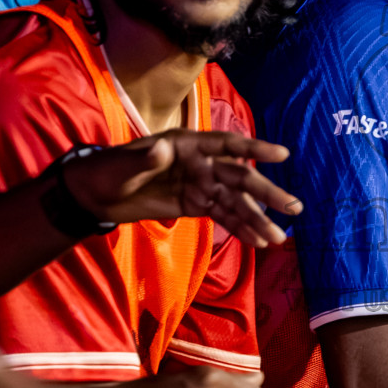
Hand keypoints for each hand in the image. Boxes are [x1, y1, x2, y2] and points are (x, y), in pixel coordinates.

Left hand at [62, 130, 301, 246]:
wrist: (94, 194)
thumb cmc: (106, 171)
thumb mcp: (121, 166)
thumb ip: (144, 159)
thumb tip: (164, 150)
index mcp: (187, 145)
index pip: (226, 145)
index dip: (254, 148)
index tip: (282, 154)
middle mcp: (200, 163)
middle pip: (239, 178)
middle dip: (267, 193)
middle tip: (293, 208)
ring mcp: (200, 185)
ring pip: (236, 203)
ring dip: (258, 219)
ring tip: (278, 238)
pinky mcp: (195, 205)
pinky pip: (223, 217)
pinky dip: (241, 229)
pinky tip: (258, 242)